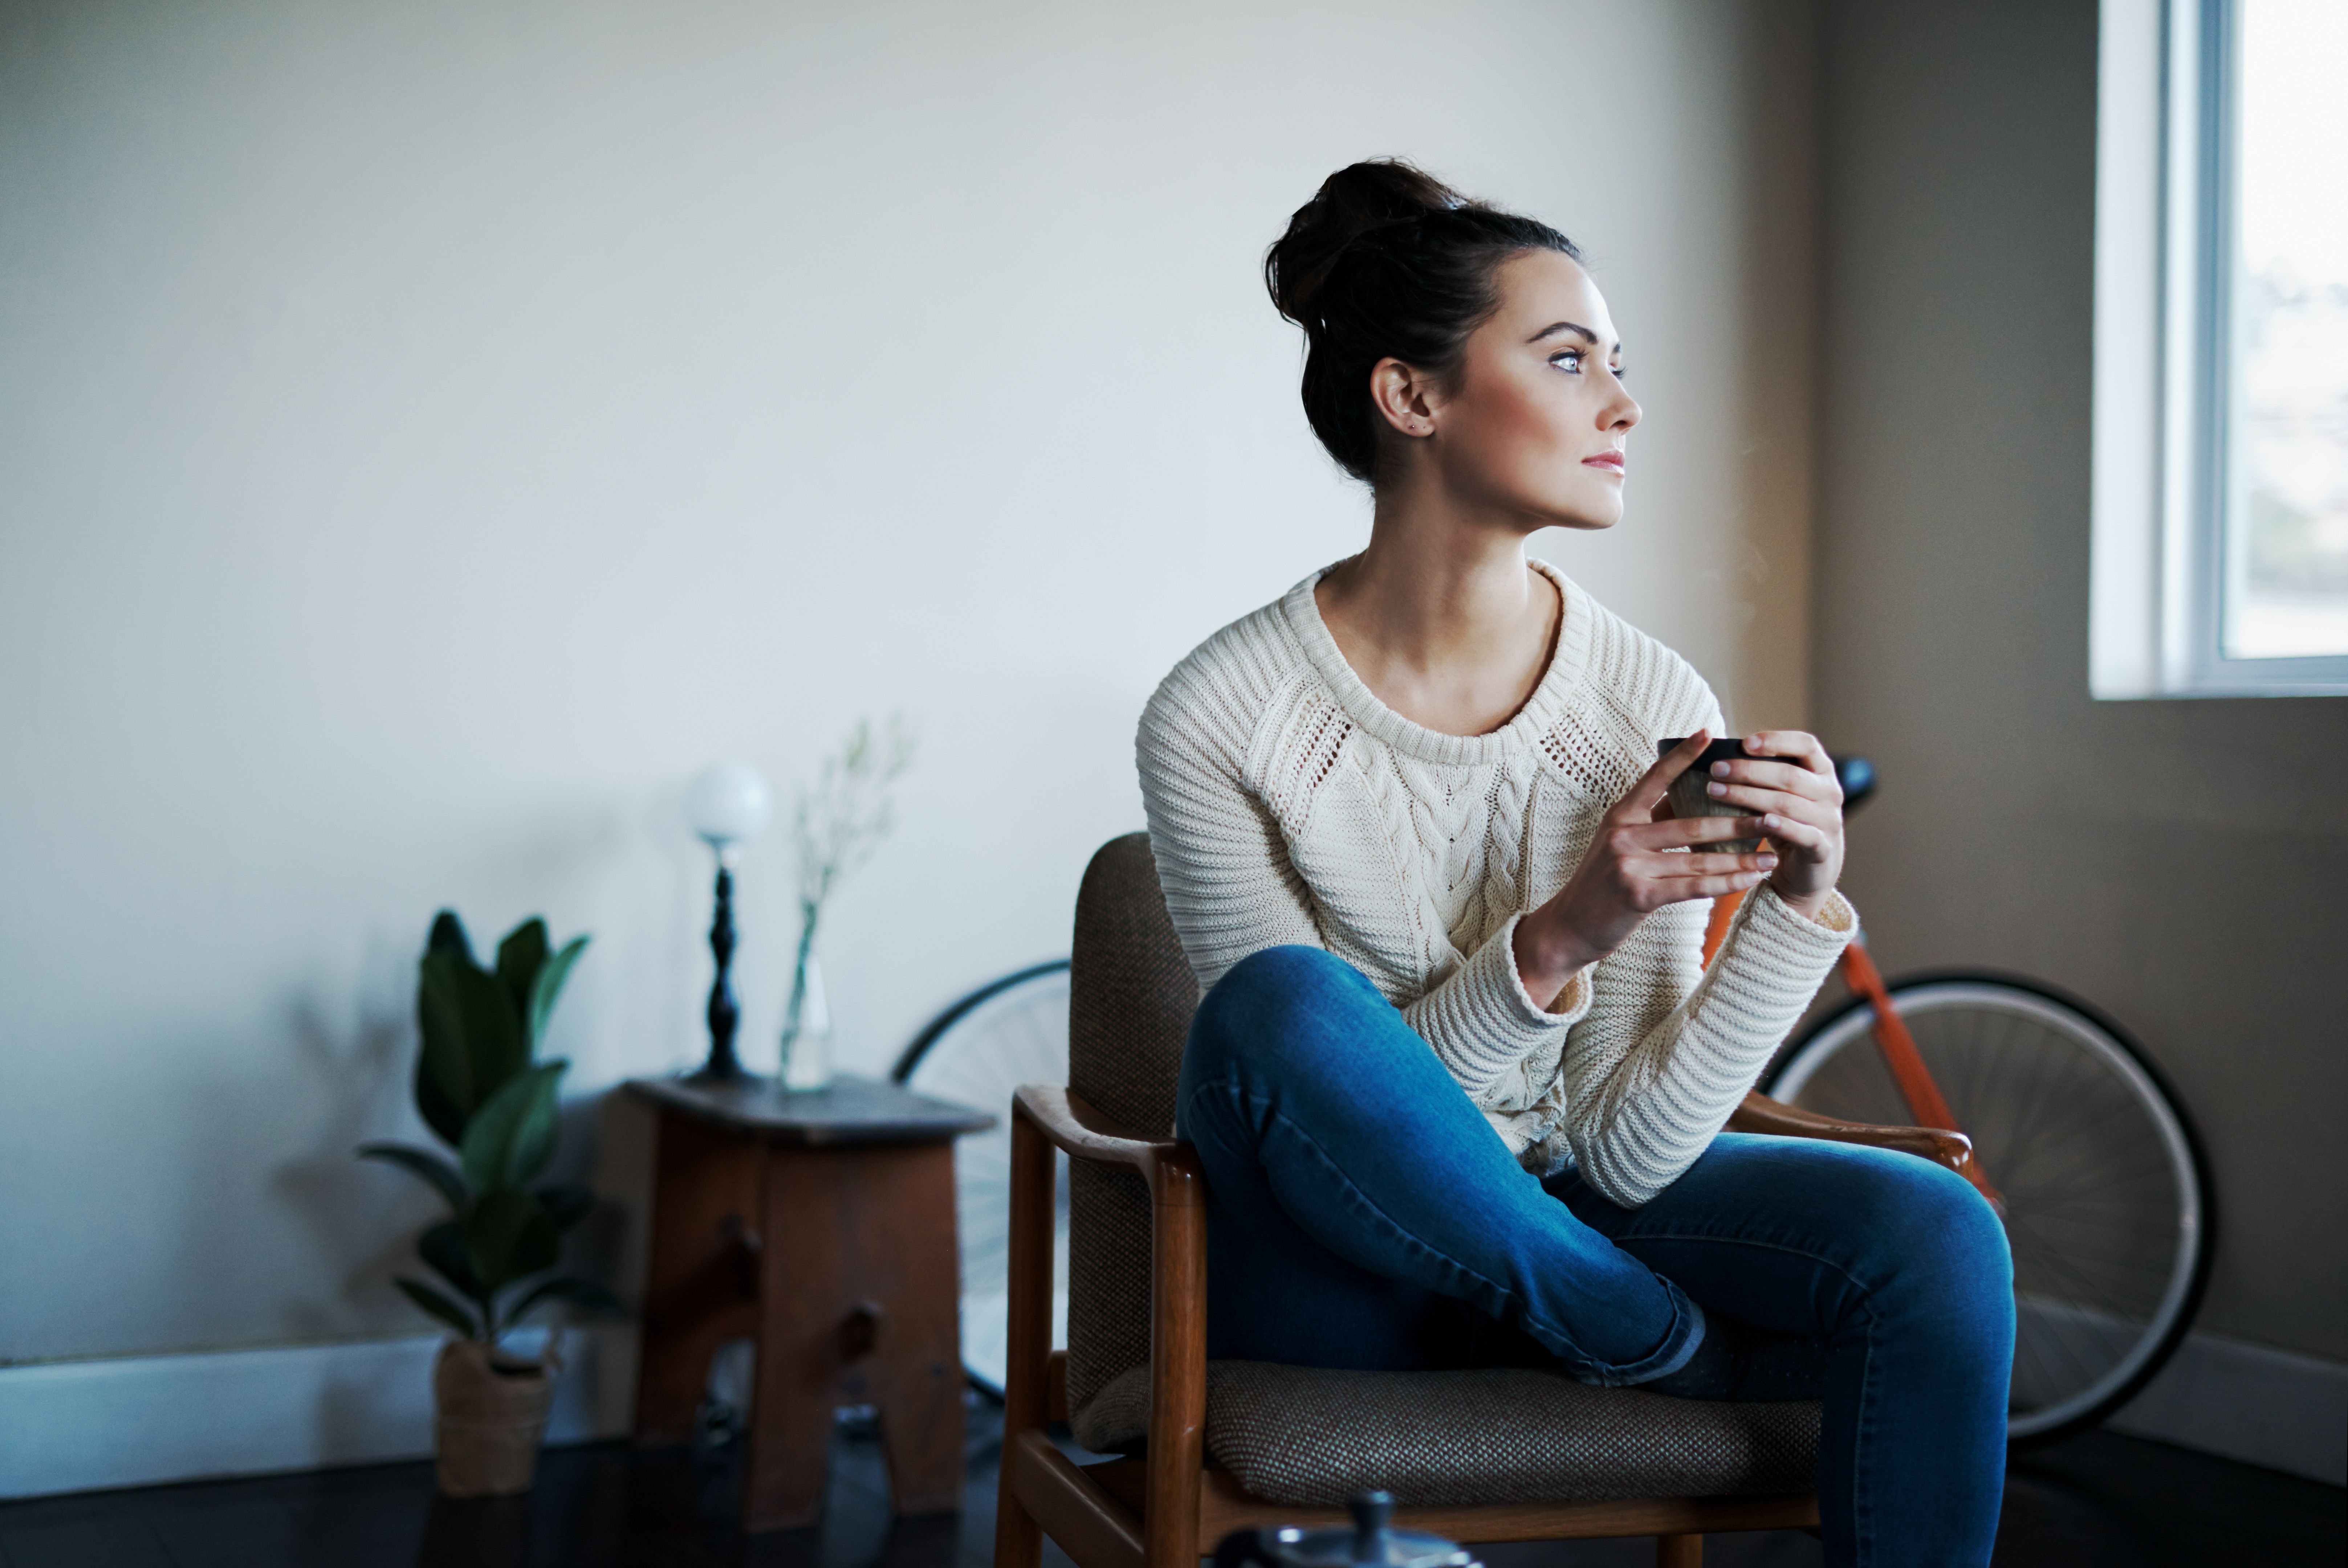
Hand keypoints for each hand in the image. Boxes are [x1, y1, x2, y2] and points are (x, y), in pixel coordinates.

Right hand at [1511, 730, 1775, 1008]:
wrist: (1569, 926)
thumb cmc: (1601, 883)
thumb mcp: (1618, 843)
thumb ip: (1652, 822)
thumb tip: (1693, 800)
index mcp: (1620, 816)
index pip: (1655, 777)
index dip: (1683, 756)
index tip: (1708, 734)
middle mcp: (1623, 835)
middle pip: (1692, 823)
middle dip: (1737, 821)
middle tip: (1772, 815)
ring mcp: (1629, 864)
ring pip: (1698, 858)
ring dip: (1741, 858)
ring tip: (1772, 855)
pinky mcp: (1639, 895)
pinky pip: (1694, 886)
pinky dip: (1726, 883)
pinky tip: (1750, 880)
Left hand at [1699, 730, 1844, 920]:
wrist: (1811, 867)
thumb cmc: (1787, 820)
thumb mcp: (1780, 793)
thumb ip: (1763, 774)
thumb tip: (1717, 755)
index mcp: (1821, 770)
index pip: (1805, 744)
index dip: (1776, 741)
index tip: (1744, 743)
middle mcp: (1829, 791)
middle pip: (1789, 775)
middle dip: (1749, 771)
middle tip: (1715, 770)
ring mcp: (1828, 820)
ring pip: (1788, 803)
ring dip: (1750, 797)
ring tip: (1717, 792)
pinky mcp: (1822, 847)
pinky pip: (1803, 834)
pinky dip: (1782, 827)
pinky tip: (1762, 821)